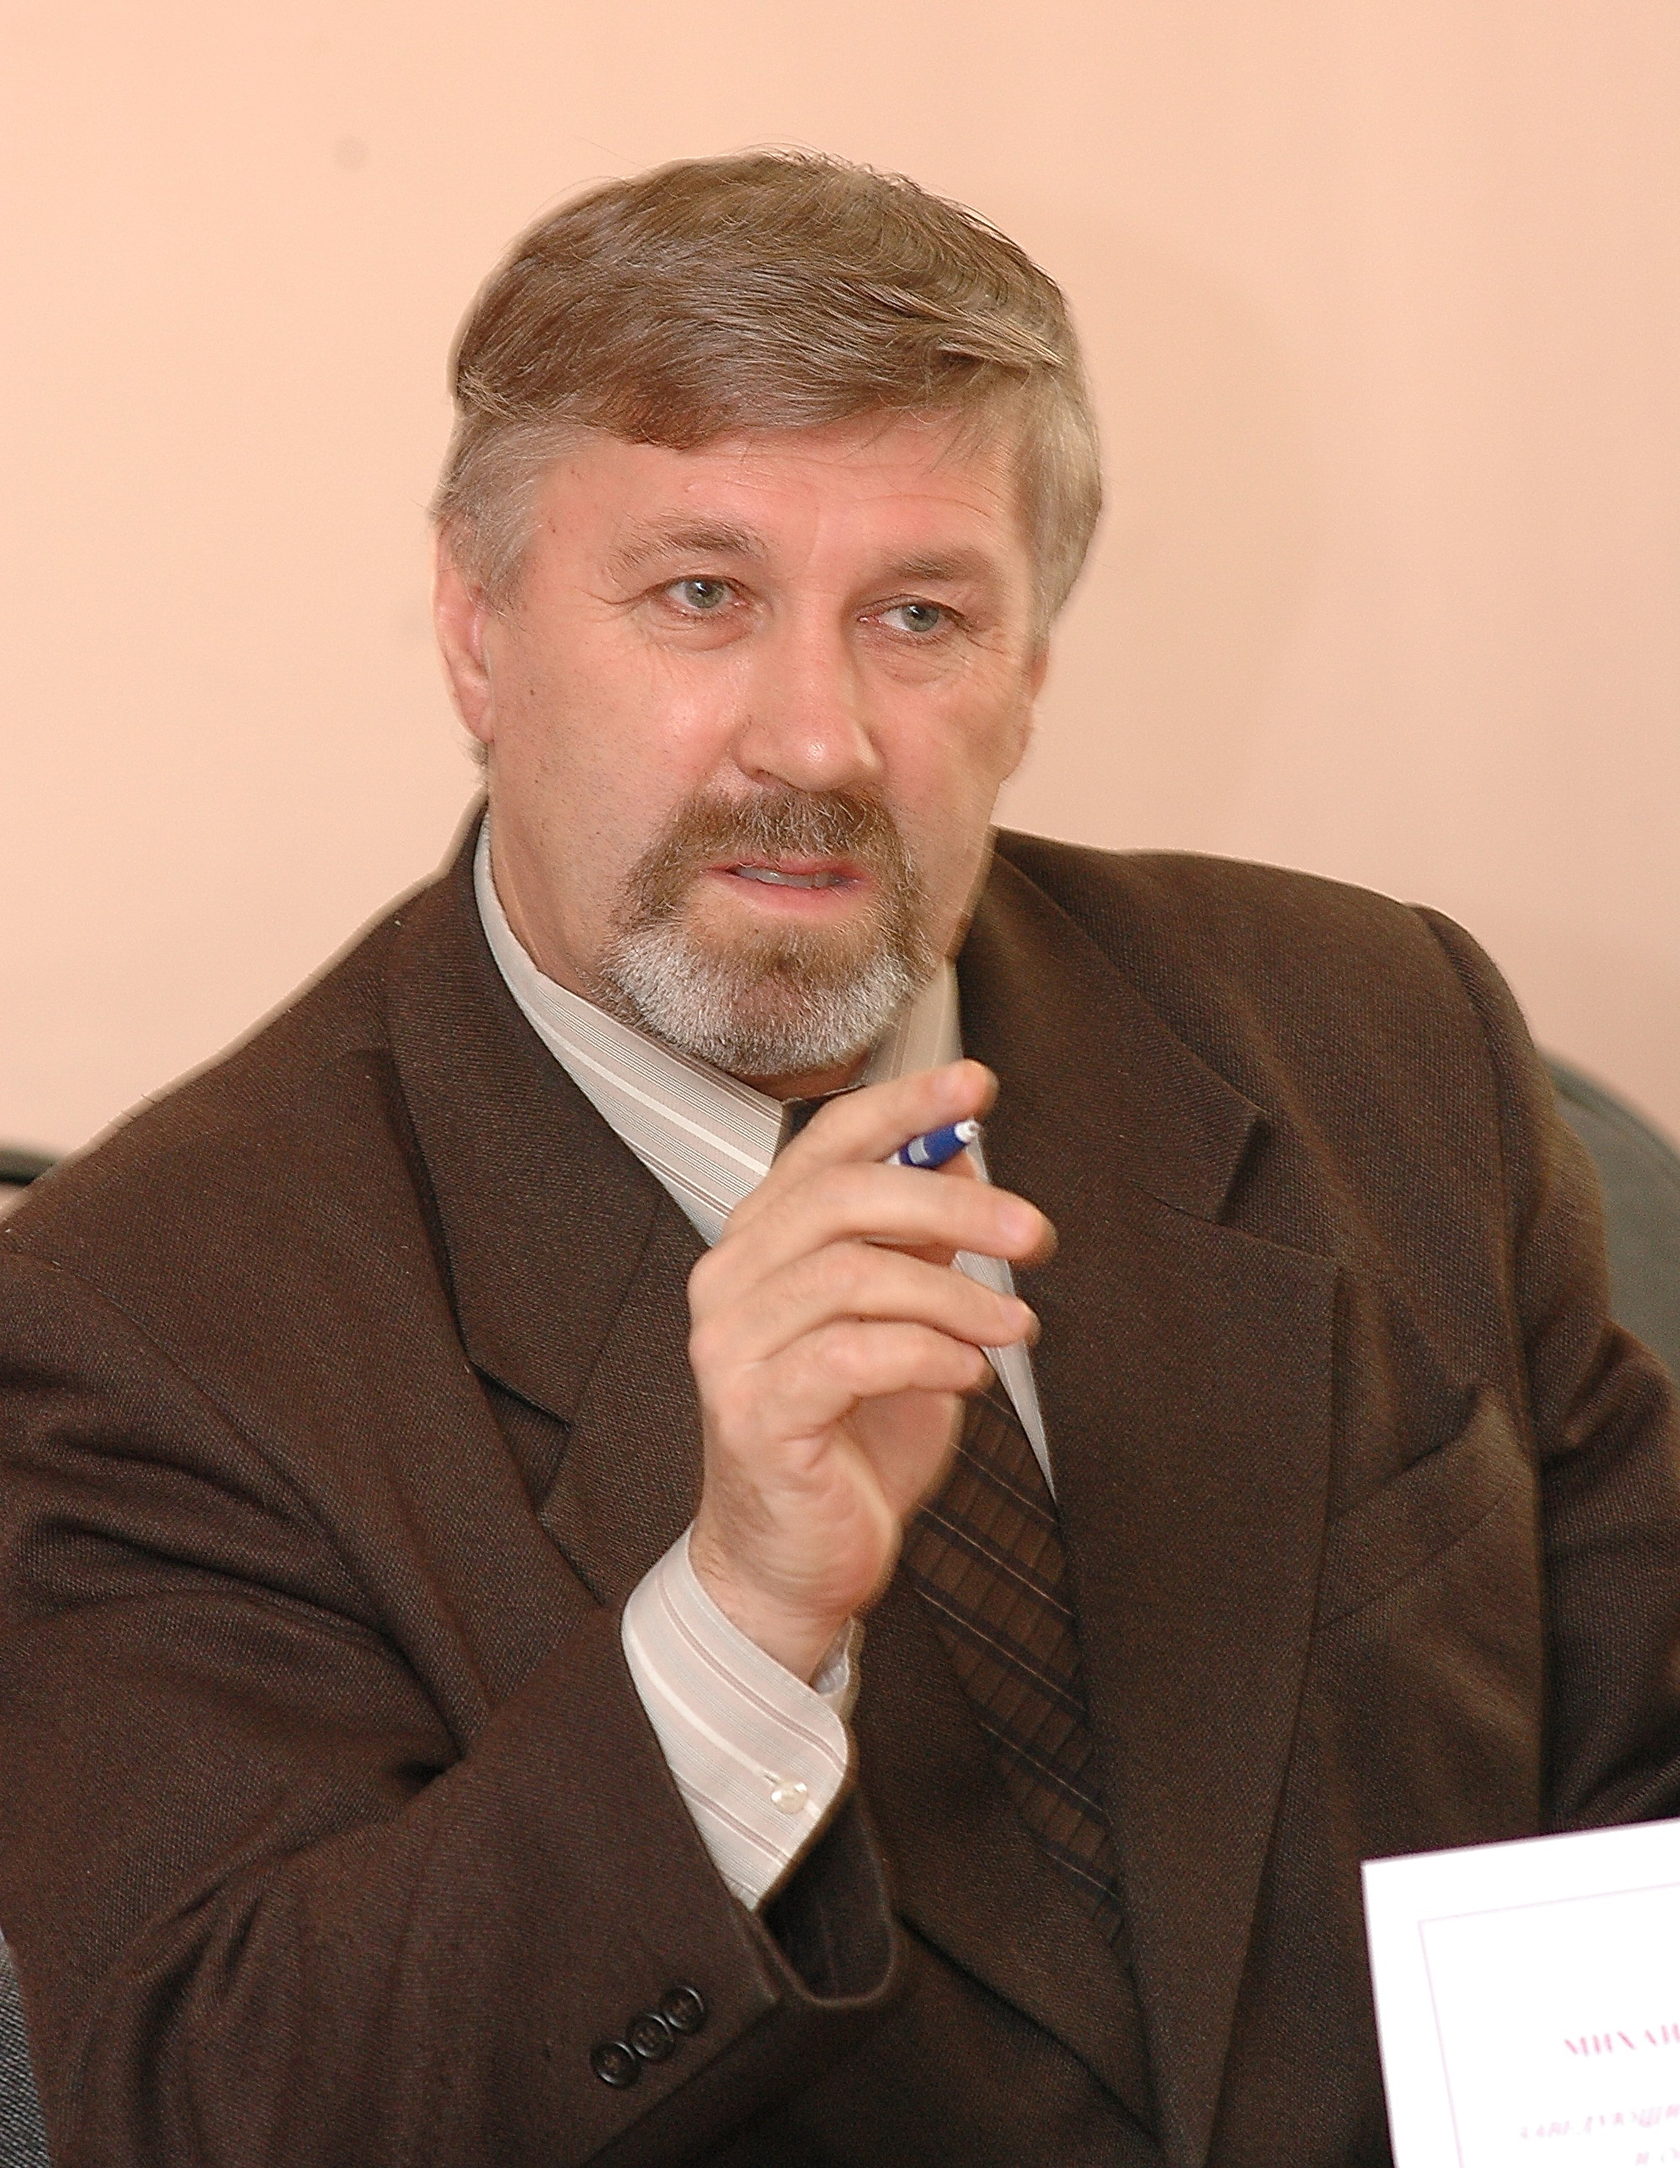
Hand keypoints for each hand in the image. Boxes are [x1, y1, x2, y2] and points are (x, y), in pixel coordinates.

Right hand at [686, 1061, 1054, 1680]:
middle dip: (954, 1206)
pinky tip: (967, 1374)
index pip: (828, 1144)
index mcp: (764, 1244)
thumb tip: (961, 1158)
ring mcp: (732, 1347)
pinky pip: (853, 1356)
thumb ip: (921, 1245)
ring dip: (956, 1296)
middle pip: (843, 1199)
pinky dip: (929, 1355)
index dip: (904, 1106)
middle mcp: (732, 1282)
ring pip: (853, 1274)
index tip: (974, 1087)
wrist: (797, 1563)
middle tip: (1031, 1234)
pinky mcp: (754, 1413)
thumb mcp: (904, 1324)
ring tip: (1014, 1331)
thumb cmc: (847, 1444)